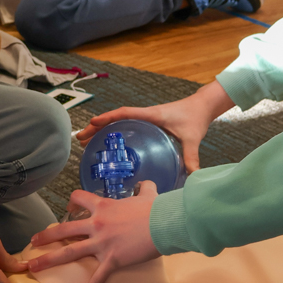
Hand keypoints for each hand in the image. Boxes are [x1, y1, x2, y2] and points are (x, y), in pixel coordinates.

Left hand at [27, 182, 160, 282]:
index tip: (69, 207)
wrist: (164, 223)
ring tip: (32, 266)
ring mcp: (102, 243)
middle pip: (64, 229)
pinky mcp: (112, 260)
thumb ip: (145, 188)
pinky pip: (96, 280)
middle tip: (34, 241)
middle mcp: (97, 224)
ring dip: (48, 259)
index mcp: (104, 206)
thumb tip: (147, 183)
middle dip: (47, 235)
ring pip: (69, 252)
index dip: (72, 202)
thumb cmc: (157, 209)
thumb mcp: (149, 195)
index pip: (79, 198)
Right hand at [75, 80, 234, 171]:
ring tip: (86, 140)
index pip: (125, 113)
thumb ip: (191, 158)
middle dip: (96, 127)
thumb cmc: (196, 117)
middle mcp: (146, 115)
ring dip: (102, 129)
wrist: (203, 105)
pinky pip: (126, 125)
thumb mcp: (193, 139)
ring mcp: (146, 118)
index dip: (108, 118)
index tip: (92, 123)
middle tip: (80, 138)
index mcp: (152, 115)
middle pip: (115, 118)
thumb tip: (192, 177)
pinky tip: (108, 142)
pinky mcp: (149, 122)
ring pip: (118, 121)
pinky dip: (113, 130)